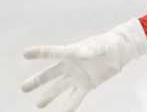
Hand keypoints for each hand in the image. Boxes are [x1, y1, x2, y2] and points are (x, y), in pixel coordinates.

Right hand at [21, 18, 146, 110]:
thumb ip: (92, 49)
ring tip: (39, 104)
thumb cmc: (108, 44)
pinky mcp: (86, 85)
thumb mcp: (102, 45)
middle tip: (24, 88)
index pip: (52, 53)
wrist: (119, 51)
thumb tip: (82, 54)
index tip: (25, 53)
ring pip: (59, 88)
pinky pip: (75, 97)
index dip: (39, 53)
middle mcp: (70, 66)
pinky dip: (69, 106)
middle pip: (50, 75)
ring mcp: (77, 76)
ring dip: (48, 96)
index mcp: (71, 52)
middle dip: (37, 81)